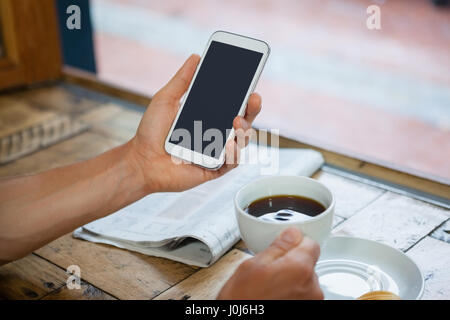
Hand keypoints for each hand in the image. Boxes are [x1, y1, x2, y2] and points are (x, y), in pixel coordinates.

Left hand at [128, 54, 261, 192]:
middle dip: (253, 109)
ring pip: (242, 141)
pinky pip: (231, 162)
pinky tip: (229, 144)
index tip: (251, 79)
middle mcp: (216, 133)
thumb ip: (182, 80)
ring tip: (236, 121)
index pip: (233, 103)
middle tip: (254, 98)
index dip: (245, 93)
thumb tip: (196, 56)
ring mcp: (217, 152)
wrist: (141, 160)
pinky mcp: (214, 169)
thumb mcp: (166, 100)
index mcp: (209, 116)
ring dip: (244, 130)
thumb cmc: (151, 132)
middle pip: (244, 121)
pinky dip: (233, 154)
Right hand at [217, 228, 323, 299]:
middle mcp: (312, 287)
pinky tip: (275, 296)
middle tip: (270, 270)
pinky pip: (303, 294)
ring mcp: (311, 301)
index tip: (283, 246)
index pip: (311, 243)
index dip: (295, 242)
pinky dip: (292, 293)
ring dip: (292, 279)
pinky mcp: (307, 309)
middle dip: (292, 262)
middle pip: (308, 262)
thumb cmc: (242, 300)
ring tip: (270, 287)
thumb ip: (278, 246)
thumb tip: (292, 233)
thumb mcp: (253, 265)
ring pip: (305, 279)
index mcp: (300, 268)